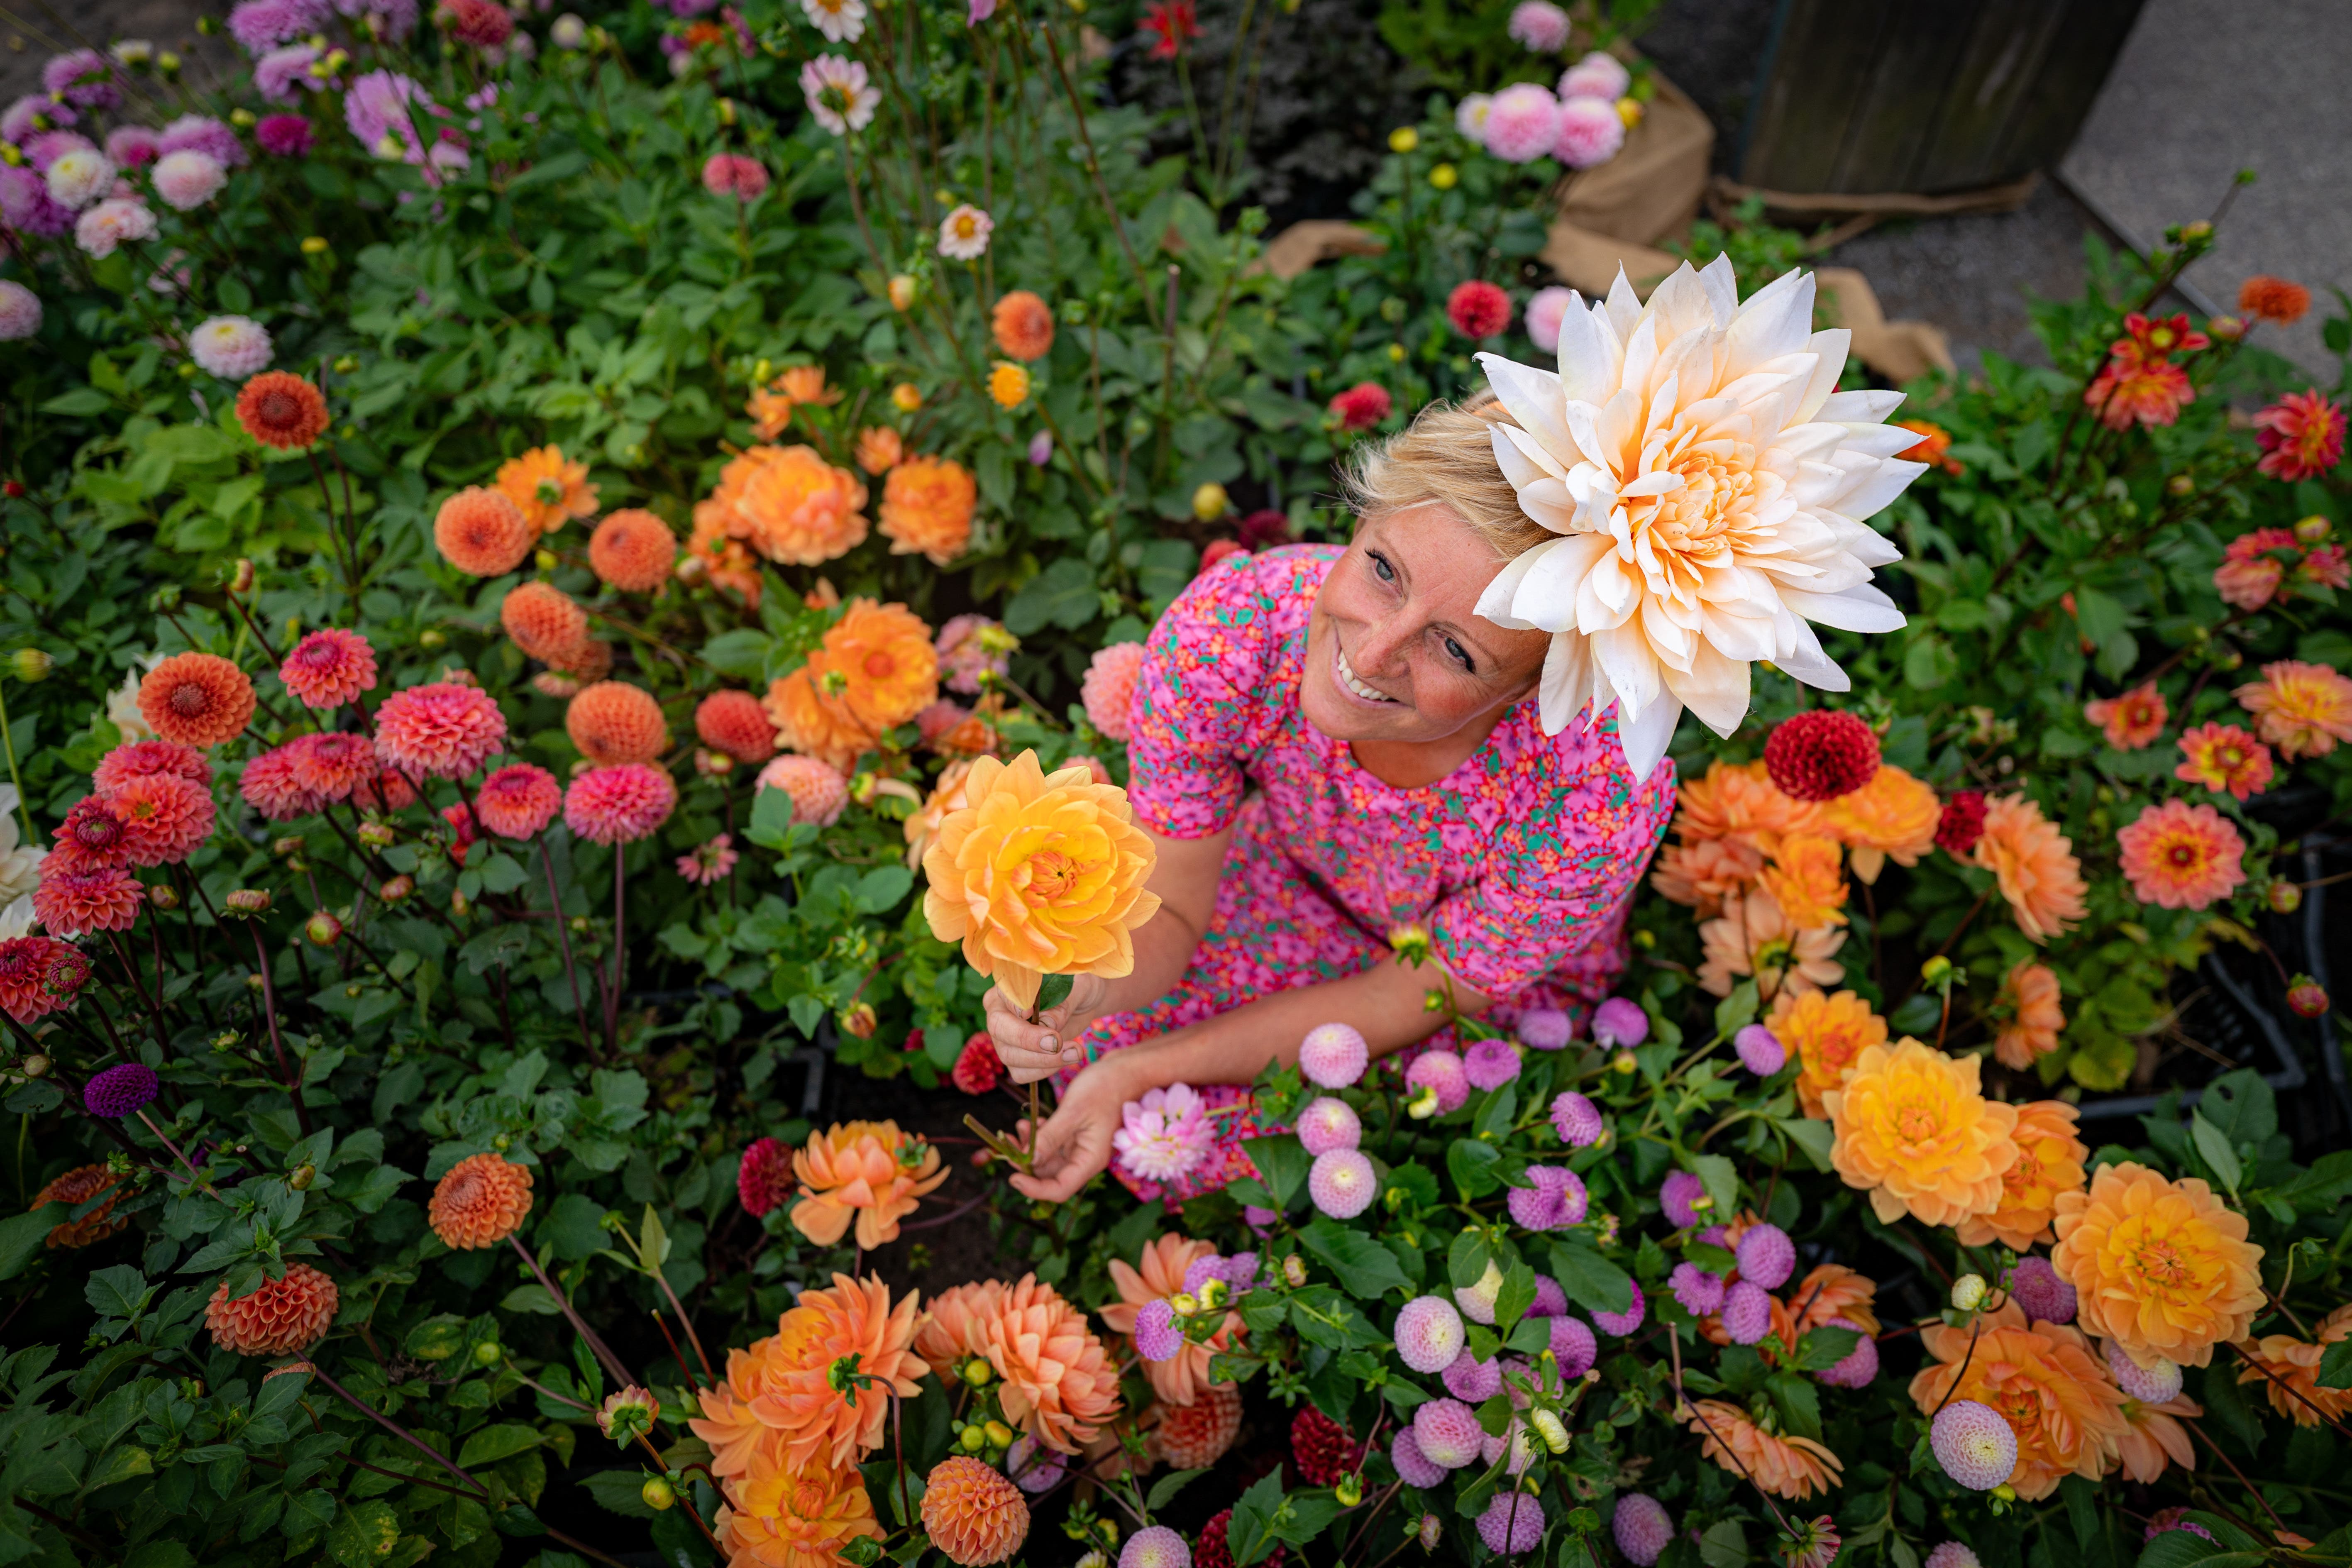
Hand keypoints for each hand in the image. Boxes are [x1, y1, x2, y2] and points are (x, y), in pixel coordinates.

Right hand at [983, 974, 1111, 1084]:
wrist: (1084, 1005)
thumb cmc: (1078, 988)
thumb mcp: (1077, 988)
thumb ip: (1061, 1004)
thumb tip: (1047, 1024)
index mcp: (1007, 987)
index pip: (1003, 996)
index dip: (1015, 1007)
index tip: (1031, 1012)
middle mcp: (999, 1013)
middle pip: (999, 1029)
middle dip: (1028, 1039)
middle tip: (1057, 1042)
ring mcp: (1004, 1039)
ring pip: (1010, 1056)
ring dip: (1044, 1059)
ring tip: (1075, 1051)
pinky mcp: (1016, 1060)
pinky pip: (1022, 1073)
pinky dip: (1045, 1070)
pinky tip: (1067, 1057)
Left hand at [1007, 1061, 1127, 1202]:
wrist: (1124, 1071)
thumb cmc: (1105, 1088)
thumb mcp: (1073, 1112)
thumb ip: (1050, 1137)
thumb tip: (1028, 1160)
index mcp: (1090, 1160)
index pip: (1060, 1189)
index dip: (1035, 1189)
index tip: (1013, 1177)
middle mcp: (1085, 1158)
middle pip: (1051, 1176)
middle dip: (1028, 1163)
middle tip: (1010, 1143)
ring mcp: (1080, 1146)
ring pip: (1049, 1159)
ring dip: (1031, 1147)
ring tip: (1019, 1126)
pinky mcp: (1076, 1134)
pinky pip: (1053, 1144)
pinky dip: (1039, 1136)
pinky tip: (1031, 1122)